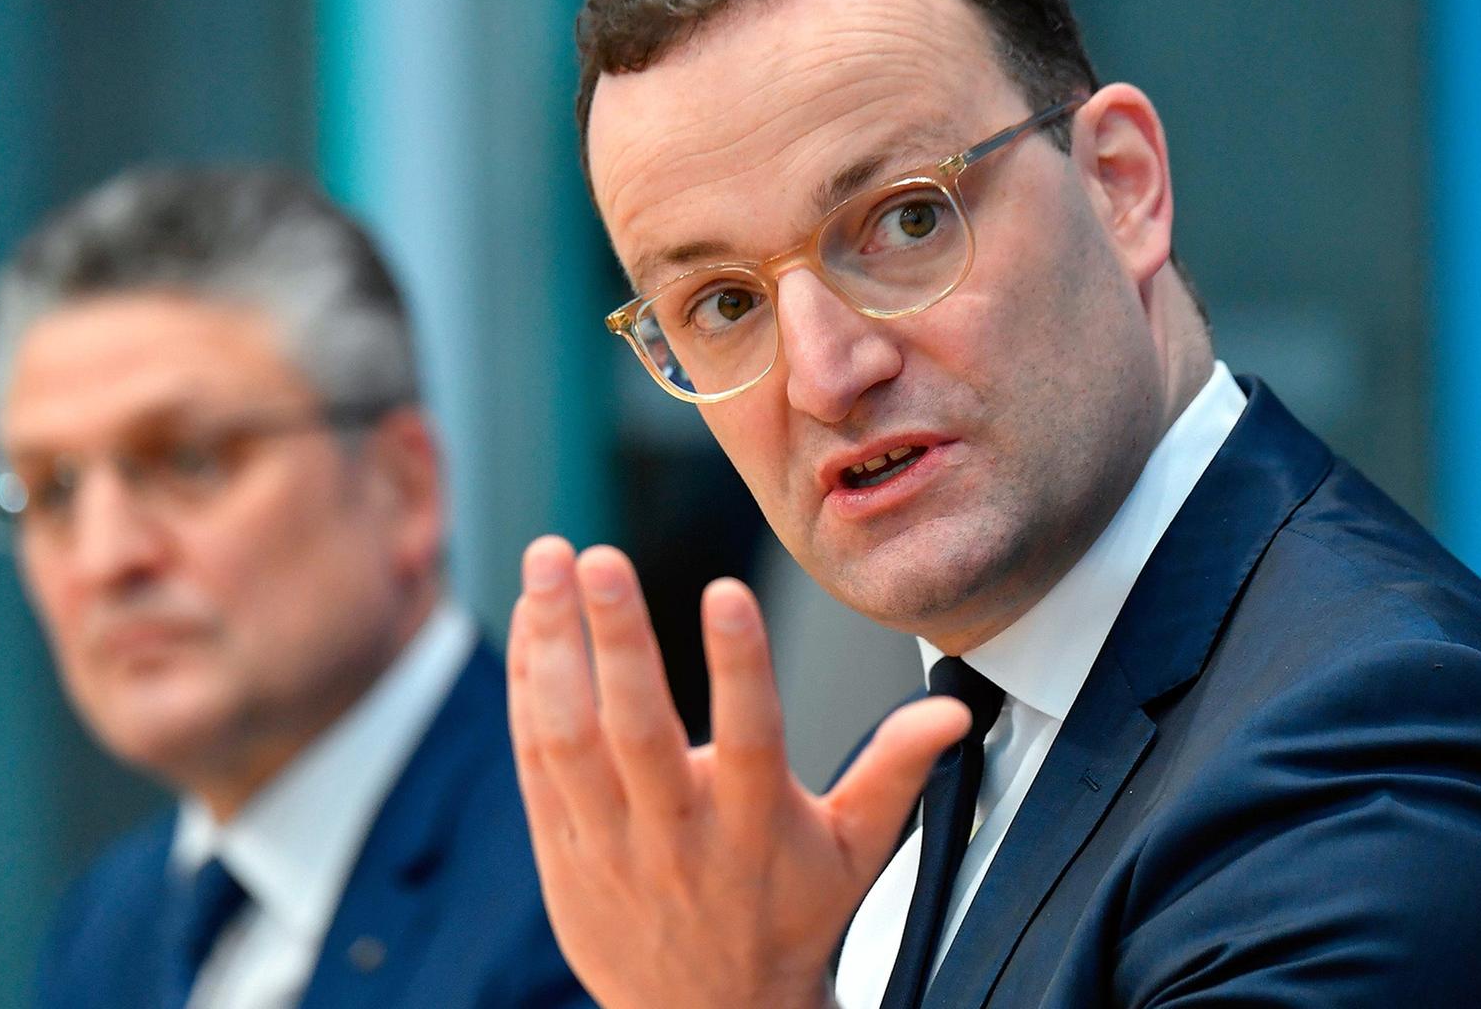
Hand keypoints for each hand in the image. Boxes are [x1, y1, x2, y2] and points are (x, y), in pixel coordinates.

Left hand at [507, 536, 970, 1008]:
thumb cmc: (787, 921)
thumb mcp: (854, 854)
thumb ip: (896, 772)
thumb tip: (953, 711)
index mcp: (756, 826)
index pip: (751, 737)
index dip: (740, 666)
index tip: (727, 592)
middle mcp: (678, 832)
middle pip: (639, 731)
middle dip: (617, 639)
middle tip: (598, 559)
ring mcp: (610, 842)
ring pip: (569, 738)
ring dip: (553, 647)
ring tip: (546, 561)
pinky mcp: (561, 848)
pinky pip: (532, 758)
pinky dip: (526, 685)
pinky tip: (528, 619)